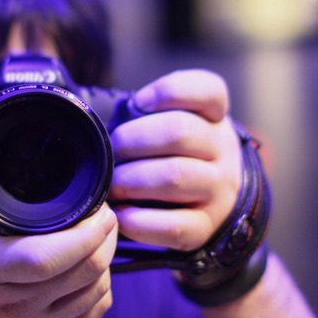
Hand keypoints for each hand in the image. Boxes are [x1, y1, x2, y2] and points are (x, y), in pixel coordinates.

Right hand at [0, 142, 117, 317]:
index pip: (43, 258)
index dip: (82, 234)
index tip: (96, 208)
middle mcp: (12, 306)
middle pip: (84, 270)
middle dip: (104, 235)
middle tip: (102, 212)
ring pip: (96, 289)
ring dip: (105, 258)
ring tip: (96, 235)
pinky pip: (95, 311)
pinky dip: (101, 286)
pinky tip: (89, 267)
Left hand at [110, 69, 241, 250]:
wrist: (210, 200)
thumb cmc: (174, 153)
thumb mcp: (170, 122)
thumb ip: (143, 112)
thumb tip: (96, 120)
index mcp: (213, 117)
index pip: (208, 90)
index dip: (169, 91)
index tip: (139, 102)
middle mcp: (221, 151)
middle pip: (179, 132)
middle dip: (134, 140)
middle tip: (114, 151)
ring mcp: (217, 190)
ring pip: (176, 176)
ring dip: (133, 179)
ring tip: (114, 183)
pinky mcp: (205, 227)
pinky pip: (174, 226)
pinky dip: (140, 220)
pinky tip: (121, 214)